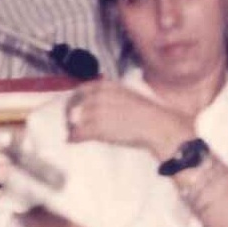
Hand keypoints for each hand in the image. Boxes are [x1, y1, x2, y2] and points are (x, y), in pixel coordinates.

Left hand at [65, 80, 193, 156]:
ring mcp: (97, 112)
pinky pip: (78, 133)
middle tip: (71, 123)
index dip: (74, 99)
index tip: (73, 107)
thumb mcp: (127, 96)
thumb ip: (109, 97)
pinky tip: (73, 140)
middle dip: (71, 115)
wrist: (156, 125)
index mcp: (108, 86)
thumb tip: (94, 103)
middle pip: (75, 105)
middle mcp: (100, 96)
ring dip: (72, 128)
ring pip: (74, 120)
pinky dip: (74, 138)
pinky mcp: (97, 128)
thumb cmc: (146, 114)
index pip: (81, 89)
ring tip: (73, 133)